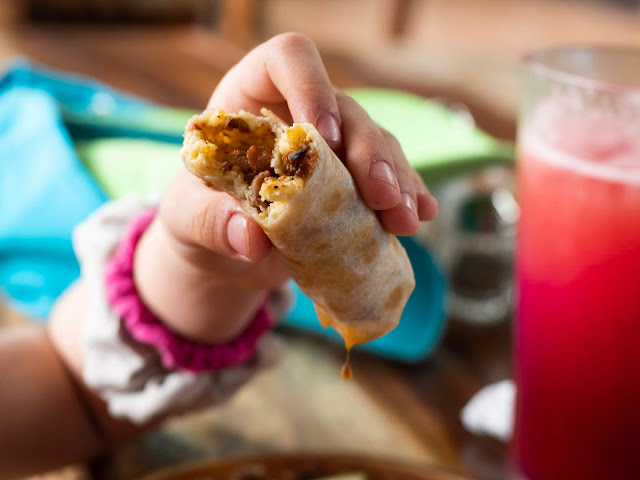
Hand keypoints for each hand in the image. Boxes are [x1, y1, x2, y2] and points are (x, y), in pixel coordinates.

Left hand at [135, 33, 437, 343]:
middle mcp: (298, 113)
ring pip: (376, 142)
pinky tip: (421, 214)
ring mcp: (332, 147)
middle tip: (380, 197)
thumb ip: (211, 224)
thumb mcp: (188, 220)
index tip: (325, 137)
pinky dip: (405, 194)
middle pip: (346, 108)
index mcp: (251, 98)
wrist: (220, 251)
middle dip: (369, 151)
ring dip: (396, 179)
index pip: (288, 59)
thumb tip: (250, 240)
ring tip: (405, 220)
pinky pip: (387, 177)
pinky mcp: (350, 181)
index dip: (310, 86)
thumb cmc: (199, 216)